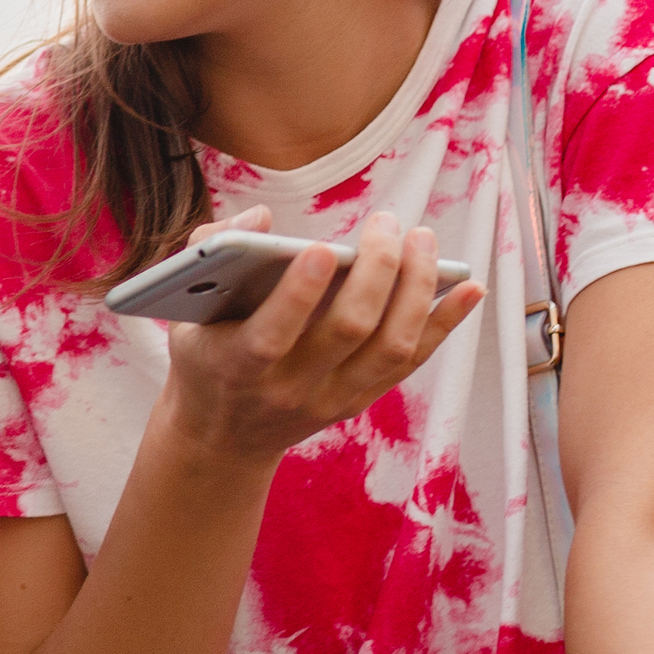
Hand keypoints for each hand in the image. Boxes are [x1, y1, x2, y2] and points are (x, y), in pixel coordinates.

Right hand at [158, 211, 482, 465]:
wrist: (223, 435)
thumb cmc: (206, 350)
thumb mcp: (184, 307)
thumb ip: (208, 251)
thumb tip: (263, 218)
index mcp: (236, 364)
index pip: (272, 335)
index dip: (300, 294)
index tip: (323, 248)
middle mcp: (287, 390)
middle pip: (347, 331)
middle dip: (375, 271)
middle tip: (386, 222)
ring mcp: (329, 400)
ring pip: (389, 346)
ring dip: (415, 289)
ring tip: (421, 238)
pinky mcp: (359, 401)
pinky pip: (411, 360)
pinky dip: (444, 323)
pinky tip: (469, 286)